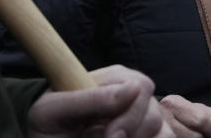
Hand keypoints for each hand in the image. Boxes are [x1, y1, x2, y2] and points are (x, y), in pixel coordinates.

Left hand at [27, 64, 170, 137]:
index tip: (111, 135)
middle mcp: (133, 94)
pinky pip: (164, 137)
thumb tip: (134, 88)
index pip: (141, 87)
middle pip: (153, 113)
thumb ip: (90, 99)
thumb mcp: (54, 111)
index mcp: (115, 79)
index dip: (130, 114)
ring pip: (161, 129)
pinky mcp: (144, 133)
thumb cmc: (45, 123)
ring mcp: (140, 116)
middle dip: (132, 134)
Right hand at [159, 96, 210, 137]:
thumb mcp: (193, 111)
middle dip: (199, 136)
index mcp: (174, 102)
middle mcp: (163, 114)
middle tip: (196, 133)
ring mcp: (155, 129)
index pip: (201, 121)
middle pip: (194, 136)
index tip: (210, 130)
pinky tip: (177, 137)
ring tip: (184, 134)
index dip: (209, 129)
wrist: (147, 118)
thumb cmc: (177, 115)